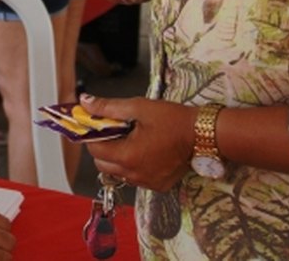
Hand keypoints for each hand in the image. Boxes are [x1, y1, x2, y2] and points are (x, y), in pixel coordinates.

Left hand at [80, 93, 194, 191]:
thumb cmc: (173, 119)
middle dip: (103, 147)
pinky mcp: (158, 186)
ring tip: (131, 140)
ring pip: (117, 173)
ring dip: (117, 158)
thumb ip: (109, 107)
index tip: (98, 124)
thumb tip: (85, 102)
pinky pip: (135, 178)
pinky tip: (144, 152)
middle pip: (102, 164)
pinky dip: (133, 167)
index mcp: (127, 156)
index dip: (93, 135)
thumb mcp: (139, 107)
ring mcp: (146, 182)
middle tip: (115, 131)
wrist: (203, 134)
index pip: (94, 149)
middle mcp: (134, 174)